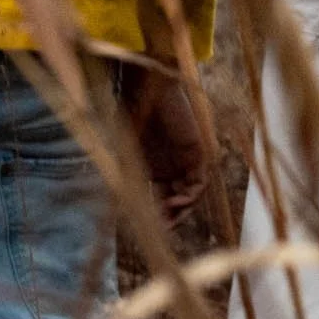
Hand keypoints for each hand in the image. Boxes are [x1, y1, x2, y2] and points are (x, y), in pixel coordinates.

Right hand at [123, 67, 207, 228]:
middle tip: (159, 232)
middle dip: (171, 218)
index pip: (164, 197)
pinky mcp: (198, 152)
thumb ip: (128, 175)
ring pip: (191, 194)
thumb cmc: (131, 112)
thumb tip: (119, 201)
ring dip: (181, 211)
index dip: (157, 215)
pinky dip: (190, 196)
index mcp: (158, 165)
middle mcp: (175, 164)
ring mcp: (188, 159)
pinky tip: (175, 203)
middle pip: (180, 199)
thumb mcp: (126, 151)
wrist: (147, 86)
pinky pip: (200, 181)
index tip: (146, 229)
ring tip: (166, 220)